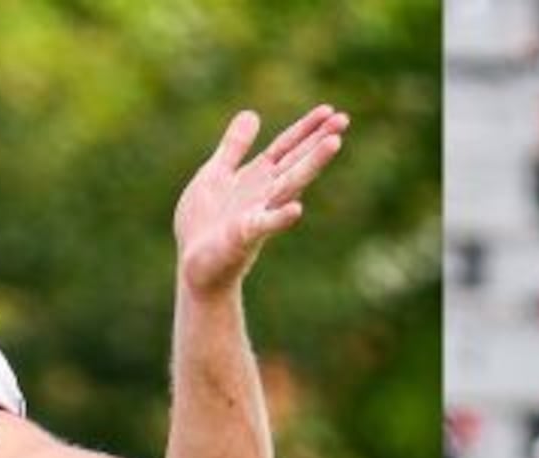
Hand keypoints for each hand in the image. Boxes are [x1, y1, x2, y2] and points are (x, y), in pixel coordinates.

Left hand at [174, 106, 348, 294]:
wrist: (193, 266)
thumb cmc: (205, 223)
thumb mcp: (215, 173)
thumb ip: (234, 147)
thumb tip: (252, 114)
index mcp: (257, 178)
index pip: (287, 148)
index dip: (306, 128)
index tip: (330, 110)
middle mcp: (265, 194)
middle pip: (296, 162)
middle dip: (318, 141)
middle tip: (344, 120)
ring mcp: (258, 214)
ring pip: (289, 186)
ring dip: (312, 165)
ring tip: (334, 144)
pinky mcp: (244, 237)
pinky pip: (264, 226)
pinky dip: (280, 219)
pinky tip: (298, 209)